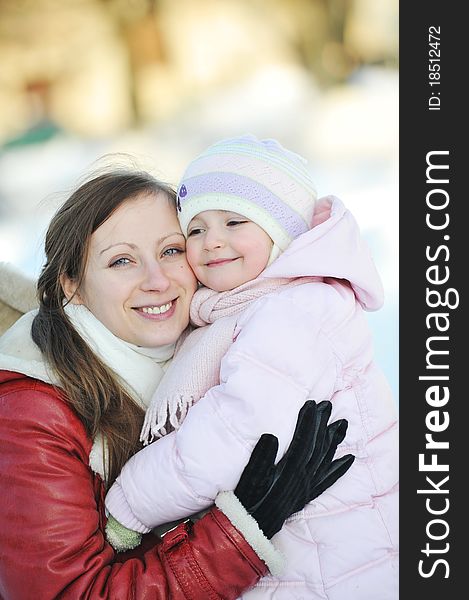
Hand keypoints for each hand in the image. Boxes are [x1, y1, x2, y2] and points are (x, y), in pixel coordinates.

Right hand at [234, 400, 354, 538]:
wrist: (251, 529)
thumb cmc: (247, 501)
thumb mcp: (249, 478)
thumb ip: (260, 457)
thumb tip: (271, 435)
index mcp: (289, 471)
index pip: (304, 441)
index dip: (308, 422)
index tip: (311, 404)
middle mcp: (302, 478)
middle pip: (317, 447)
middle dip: (322, 424)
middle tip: (328, 405)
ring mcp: (306, 487)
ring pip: (325, 460)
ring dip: (334, 441)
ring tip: (342, 424)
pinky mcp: (306, 495)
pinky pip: (327, 480)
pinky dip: (339, 469)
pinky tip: (349, 459)